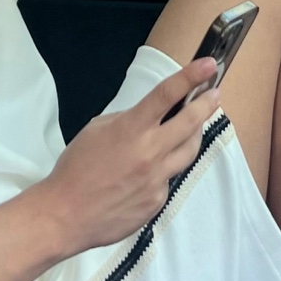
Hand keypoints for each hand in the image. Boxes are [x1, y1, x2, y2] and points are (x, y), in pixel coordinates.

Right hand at [36, 57, 222, 255]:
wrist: (65, 215)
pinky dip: (163, 171)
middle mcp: (149, 152)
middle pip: (191, 123)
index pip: (167, 95)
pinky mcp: (157, 200)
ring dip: (193, 136)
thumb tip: (151, 117)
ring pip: (188, 152)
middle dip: (206, 105)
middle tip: (214, 95)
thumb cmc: (75, 169)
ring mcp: (157, 178)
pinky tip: (145, 174)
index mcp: (131, 129)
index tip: (208, 65)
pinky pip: (168, 179)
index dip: (191, 76)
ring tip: (192, 128)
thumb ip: (128, 120)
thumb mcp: (96, 130)